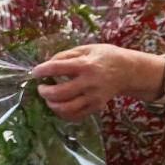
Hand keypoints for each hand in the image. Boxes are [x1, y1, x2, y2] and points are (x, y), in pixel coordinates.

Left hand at [29, 44, 164, 121]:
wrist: (129, 71)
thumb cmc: (105, 57)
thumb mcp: (87, 49)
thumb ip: (66, 55)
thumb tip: (47, 63)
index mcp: (86, 65)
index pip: (58, 68)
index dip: (42, 70)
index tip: (35, 72)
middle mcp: (89, 83)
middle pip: (60, 93)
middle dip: (45, 92)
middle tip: (41, 87)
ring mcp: (93, 97)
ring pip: (67, 108)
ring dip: (52, 105)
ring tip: (49, 98)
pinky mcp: (96, 107)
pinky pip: (76, 116)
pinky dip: (63, 114)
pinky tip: (59, 106)